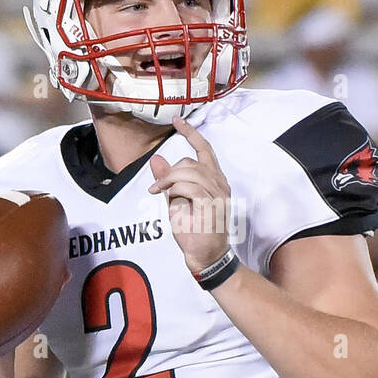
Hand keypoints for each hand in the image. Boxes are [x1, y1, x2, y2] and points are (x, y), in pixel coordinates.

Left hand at [148, 115, 231, 272]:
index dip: (191, 134)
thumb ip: (170, 180)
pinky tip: (165, 197)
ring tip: (159, 192)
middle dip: (171, 171)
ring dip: (169, 180)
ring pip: (189, 171)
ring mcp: (217, 194)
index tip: (178, 121)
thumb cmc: (195, 232)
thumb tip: (157, 160)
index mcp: (215, 181)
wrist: (206, 256)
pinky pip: (187, 186)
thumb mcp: (177, 201)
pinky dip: (172, 189)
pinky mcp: (210, 204)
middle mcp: (220, 184)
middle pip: (192, 161)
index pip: (205, 150)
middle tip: (157, 187)